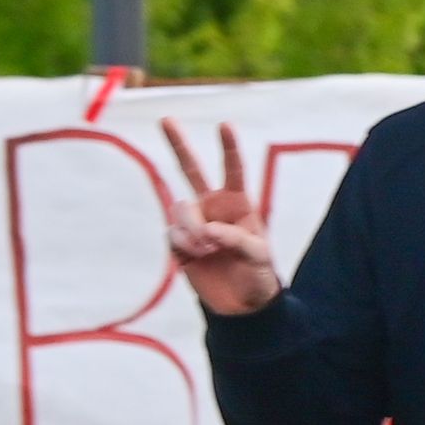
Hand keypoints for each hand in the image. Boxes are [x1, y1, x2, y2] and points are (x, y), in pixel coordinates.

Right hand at [159, 124, 280, 314]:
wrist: (240, 305)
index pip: (233, 171)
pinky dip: (184, 244)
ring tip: (209, 249)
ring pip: (181, 209)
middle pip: (191, 170)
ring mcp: (193, 221)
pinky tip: (197, 255)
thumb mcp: (258, 257)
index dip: (229, 148)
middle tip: (166, 119)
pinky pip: (173, 232)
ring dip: (193, 229)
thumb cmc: (257, 276)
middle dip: (178, 145)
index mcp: (239, 204)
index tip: (225, 125)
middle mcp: (213, 207)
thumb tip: (207, 230)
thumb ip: (236, 238)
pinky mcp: (178, 240)